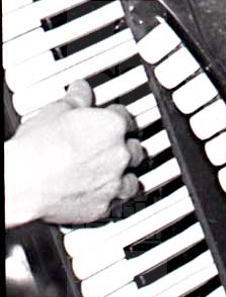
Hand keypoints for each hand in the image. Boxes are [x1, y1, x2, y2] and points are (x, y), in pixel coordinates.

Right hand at [5, 81, 142, 227]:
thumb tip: (80, 89)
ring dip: (125, 176)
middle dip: (124, 147)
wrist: (20, 182)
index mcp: (112, 127)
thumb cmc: (35, 149)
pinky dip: (110, 199)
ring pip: (132, 179)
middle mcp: (119, 154)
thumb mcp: (55, 112)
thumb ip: (75, 99)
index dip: (117, 118)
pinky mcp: (101, 206)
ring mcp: (112, 182)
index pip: (126, 118)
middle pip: (134, 148)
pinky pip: (115, 203)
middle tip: (111, 147)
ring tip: (116, 174)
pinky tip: (102, 195)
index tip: (111, 120)